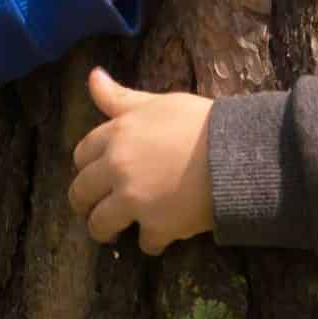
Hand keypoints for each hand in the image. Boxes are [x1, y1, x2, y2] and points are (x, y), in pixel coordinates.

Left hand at [69, 68, 215, 251]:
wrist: (236, 154)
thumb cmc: (201, 122)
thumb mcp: (158, 103)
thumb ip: (121, 97)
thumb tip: (92, 76)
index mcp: (116, 135)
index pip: (81, 155)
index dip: (88, 166)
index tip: (97, 174)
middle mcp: (117, 168)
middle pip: (81, 193)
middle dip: (86, 203)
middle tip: (97, 208)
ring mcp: (133, 200)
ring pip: (100, 224)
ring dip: (106, 230)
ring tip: (116, 233)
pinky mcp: (156, 225)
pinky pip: (144, 242)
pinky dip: (152, 242)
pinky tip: (161, 237)